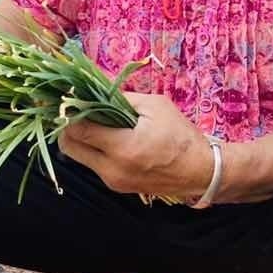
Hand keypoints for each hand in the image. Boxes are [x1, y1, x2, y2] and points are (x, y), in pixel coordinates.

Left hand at [58, 92, 215, 199]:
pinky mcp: (117, 186)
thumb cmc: (181, 136)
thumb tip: (93, 85)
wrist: (204, 172)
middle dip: (68, 126)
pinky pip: (93, 165)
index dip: (69, 112)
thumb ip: (120, 97)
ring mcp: (113, 181)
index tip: (70, 98)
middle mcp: (112, 169)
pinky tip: (106, 137)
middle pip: (69, 146)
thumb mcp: (154, 106)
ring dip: (80, 139)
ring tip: (93, 122)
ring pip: (78, 157)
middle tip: (77, 110)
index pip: (77, 130)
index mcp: (122, 148)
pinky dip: (93, 150)